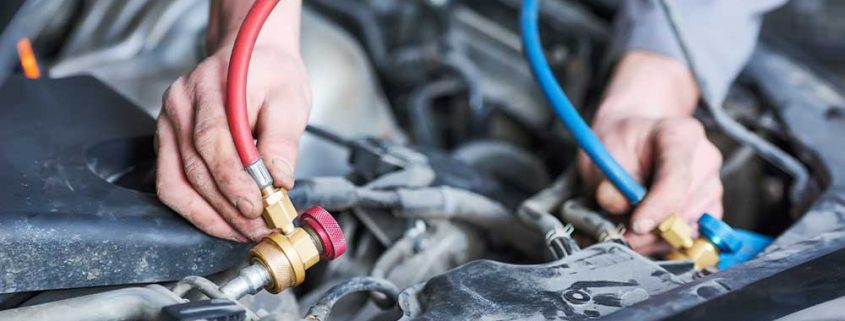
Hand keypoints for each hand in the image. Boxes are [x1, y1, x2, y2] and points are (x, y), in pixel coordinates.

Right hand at [156, 46, 310, 241]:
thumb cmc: (270, 74)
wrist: (250, 54)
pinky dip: (196, 209)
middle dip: (228, 206)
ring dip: (210, 216)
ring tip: (243, 231)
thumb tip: (279, 180)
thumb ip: (283, 140)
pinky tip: (222, 222)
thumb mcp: (290, 99)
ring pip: (177, 182)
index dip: (234, 180)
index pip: (213, 140)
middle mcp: (180, 105)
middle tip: (259, 227)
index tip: (257, 207)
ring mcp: (168, 123)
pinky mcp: (167, 142)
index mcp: (210, 87)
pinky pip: (171, 183)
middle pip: (195, 167)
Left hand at [578, 51, 723, 253]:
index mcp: (680, 136)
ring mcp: (711, 182)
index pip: (677, 177)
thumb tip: (616, 206)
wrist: (632, 134)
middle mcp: (705, 157)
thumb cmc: (616, 139)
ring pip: (693, 225)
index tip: (634, 223)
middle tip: (619, 232)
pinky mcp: (710, 204)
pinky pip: (697, 233)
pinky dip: (671, 241)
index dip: (656, 207)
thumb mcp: (601, 152)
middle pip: (686, 207)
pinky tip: (649, 232)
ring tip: (630, 229)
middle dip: (651, 228)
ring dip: (659, 238)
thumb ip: (607, 178)